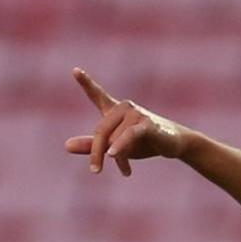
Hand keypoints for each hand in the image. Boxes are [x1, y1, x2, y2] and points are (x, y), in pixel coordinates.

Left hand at [65, 68, 189, 175]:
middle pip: (100, 131)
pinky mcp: (148, 124)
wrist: (175, 144)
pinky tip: (114, 156)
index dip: (86, 83)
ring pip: (114, 139)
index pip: (98, 95)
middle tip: (95, 171)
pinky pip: (129, 135)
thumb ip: (91, 146)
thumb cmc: (144, 143)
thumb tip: (66, 146)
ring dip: (118, 158)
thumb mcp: (114, 147)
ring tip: (125, 171)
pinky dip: (120, 147)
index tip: (75, 71)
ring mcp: (137, 114)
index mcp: (115, 110)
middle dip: (95, 153)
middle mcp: (124, 107)